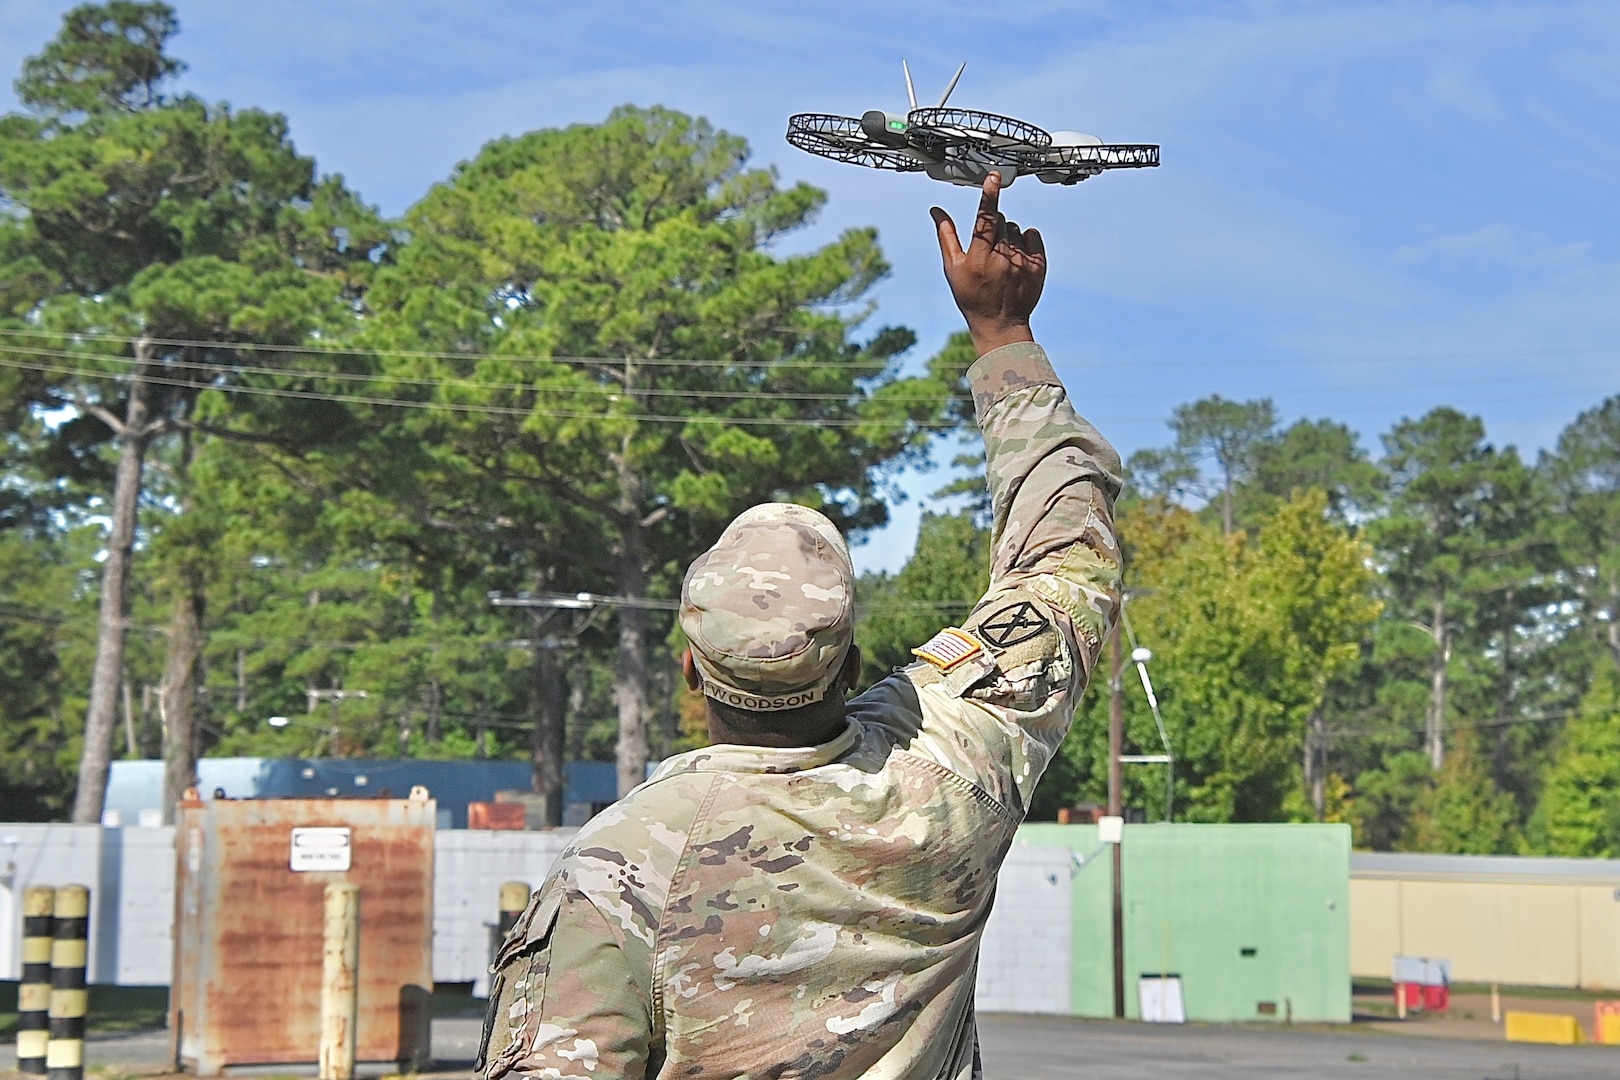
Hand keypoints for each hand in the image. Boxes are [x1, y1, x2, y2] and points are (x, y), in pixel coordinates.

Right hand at [930, 173, 1045, 356]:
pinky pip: (1033, 236)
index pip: (985, 219)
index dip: (989, 196)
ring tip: (1002, 259)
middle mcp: (1002, 259)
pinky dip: (1026, 240)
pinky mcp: (1038, 266)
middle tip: (988, 251)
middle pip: (1000, 221)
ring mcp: (1022, 262)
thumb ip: (946, 237)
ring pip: (1016, 228)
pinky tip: (1017, 257)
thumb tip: (936, 211)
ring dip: (1008, 236)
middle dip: (993, 227)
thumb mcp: (953, 269)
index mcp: (978, 259)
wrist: (1001, 323)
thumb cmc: (972, 295)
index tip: (994, 177)